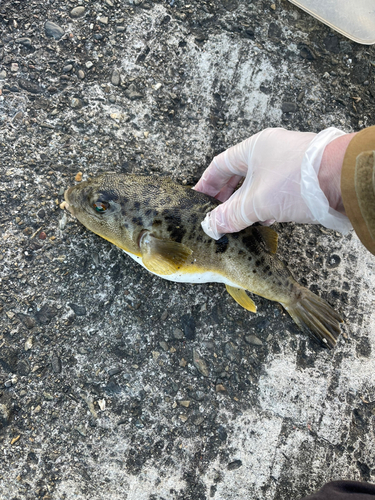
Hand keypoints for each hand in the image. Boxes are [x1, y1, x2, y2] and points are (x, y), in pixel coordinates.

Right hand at [194, 127, 352, 238]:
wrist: (344, 180)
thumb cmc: (299, 181)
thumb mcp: (257, 202)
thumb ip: (231, 215)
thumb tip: (211, 226)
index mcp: (254, 148)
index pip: (220, 164)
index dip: (206, 183)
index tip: (198, 198)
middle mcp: (271, 151)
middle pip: (239, 174)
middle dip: (226, 196)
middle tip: (216, 213)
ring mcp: (288, 163)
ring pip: (258, 184)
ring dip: (246, 203)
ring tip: (237, 221)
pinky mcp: (302, 178)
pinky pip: (275, 191)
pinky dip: (265, 205)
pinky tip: (263, 220)